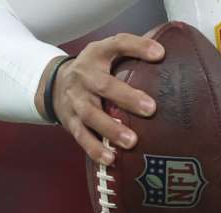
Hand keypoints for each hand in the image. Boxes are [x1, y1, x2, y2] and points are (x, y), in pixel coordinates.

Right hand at [46, 33, 163, 164]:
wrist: (53, 84)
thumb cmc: (93, 70)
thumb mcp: (106, 53)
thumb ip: (132, 54)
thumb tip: (167, 57)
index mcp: (97, 55)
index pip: (117, 44)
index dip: (138, 47)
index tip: (160, 54)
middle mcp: (84, 76)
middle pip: (103, 86)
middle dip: (127, 98)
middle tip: (151, 109)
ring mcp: (75, 100)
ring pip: (91, 115)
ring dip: (111, 129)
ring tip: (132, 142)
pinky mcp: (71, 121)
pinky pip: (82, 136)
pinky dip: (95, 149)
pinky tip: (110, 159)